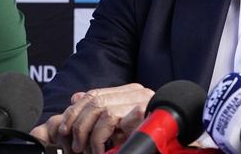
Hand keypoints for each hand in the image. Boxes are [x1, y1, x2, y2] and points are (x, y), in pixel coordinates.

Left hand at [31, 83, 153, 153]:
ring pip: (99, 108)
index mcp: (130, 92)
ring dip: (87, 132)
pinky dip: (99, 136)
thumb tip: (76, 97)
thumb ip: (102, 109)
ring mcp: (140, 100)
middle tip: (74, 144)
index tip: (64, 128)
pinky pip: (109, 119)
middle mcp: (136, 92)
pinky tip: (101, 149)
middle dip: (78, 122)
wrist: (176, 145)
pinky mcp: (142, 112)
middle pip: (94, 99)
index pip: (94, 94)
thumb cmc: (149, 139)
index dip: (76, 110)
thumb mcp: (122, 125)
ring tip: (87, 150)